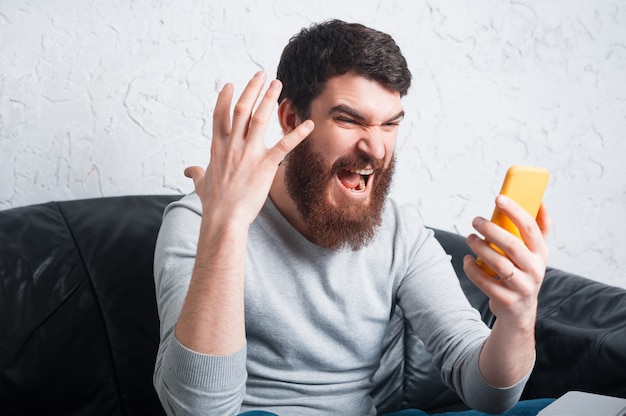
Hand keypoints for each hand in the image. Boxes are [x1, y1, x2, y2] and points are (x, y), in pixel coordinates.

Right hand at [184, 71, 313, 225]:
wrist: (223, 218)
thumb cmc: (213, 203)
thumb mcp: (201, 184)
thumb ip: (196, 173)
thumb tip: (188, 170)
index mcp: (217, 147)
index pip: (220, 116)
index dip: (225, 98)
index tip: (230, 84)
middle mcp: (232, 145)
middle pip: (242, 110)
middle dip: (252, 89)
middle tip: (261, 75)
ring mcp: (248, 153)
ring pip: (260, 119)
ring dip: (269, 99)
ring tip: (277, 84)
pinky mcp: (265, 165)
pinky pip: (284, 145)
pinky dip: (297, 134)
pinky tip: (308, 124)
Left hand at [463, 195, 551, 327]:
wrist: (519, 311)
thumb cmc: (524, 273)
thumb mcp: (535, 254)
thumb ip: (539, 230)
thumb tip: (540, 202)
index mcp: (541, 253)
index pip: (531, 228)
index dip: (515, 211)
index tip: (499, 198)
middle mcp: (535, 270)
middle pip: (512, 245)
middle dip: (491, 230)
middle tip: (475, 220)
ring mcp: (522, 287)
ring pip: (499, 263)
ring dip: (480, 248)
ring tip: (470, 238)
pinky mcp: (506, 300)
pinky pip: (485, 282)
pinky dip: (472, 269)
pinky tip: (466, 259)